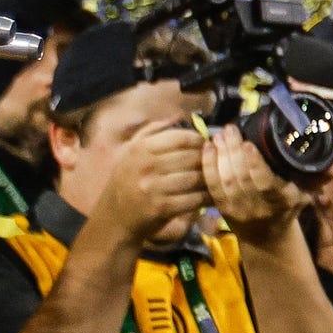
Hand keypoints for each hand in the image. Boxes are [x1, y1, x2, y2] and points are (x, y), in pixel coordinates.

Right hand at [91, 121, 209, 243]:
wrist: (114, 217)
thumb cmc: (127, 180)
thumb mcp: (131, 151)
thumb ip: (152, 131)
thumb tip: (179, 116)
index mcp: (141, 148)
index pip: (180, 138)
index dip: (199, 140)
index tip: (206, 145)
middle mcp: (146, 166)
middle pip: (191, 157)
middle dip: (208, 160)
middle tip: (217, 162)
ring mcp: (153, 188)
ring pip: (195, 178)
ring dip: (209, 179)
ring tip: (217, 178)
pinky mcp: (162, 208)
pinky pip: (193, 199)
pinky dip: (206, 197)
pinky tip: (211, 196)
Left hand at [203, 123, 308, 240]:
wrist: (267, 237)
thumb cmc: (287, 208)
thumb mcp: (306, 194)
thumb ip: (318, 178)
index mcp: (281, 201)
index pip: (265, 183)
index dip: (254, 164)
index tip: (249, 144)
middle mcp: (258, 207)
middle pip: (241, 178)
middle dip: (232, 151)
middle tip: (231, 129)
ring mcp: (238, 209)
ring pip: (225, 180)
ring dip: (221, 155)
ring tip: (221, 134)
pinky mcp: (222, 209)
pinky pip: (212, 186)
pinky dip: (208, 166)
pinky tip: (208, 147)